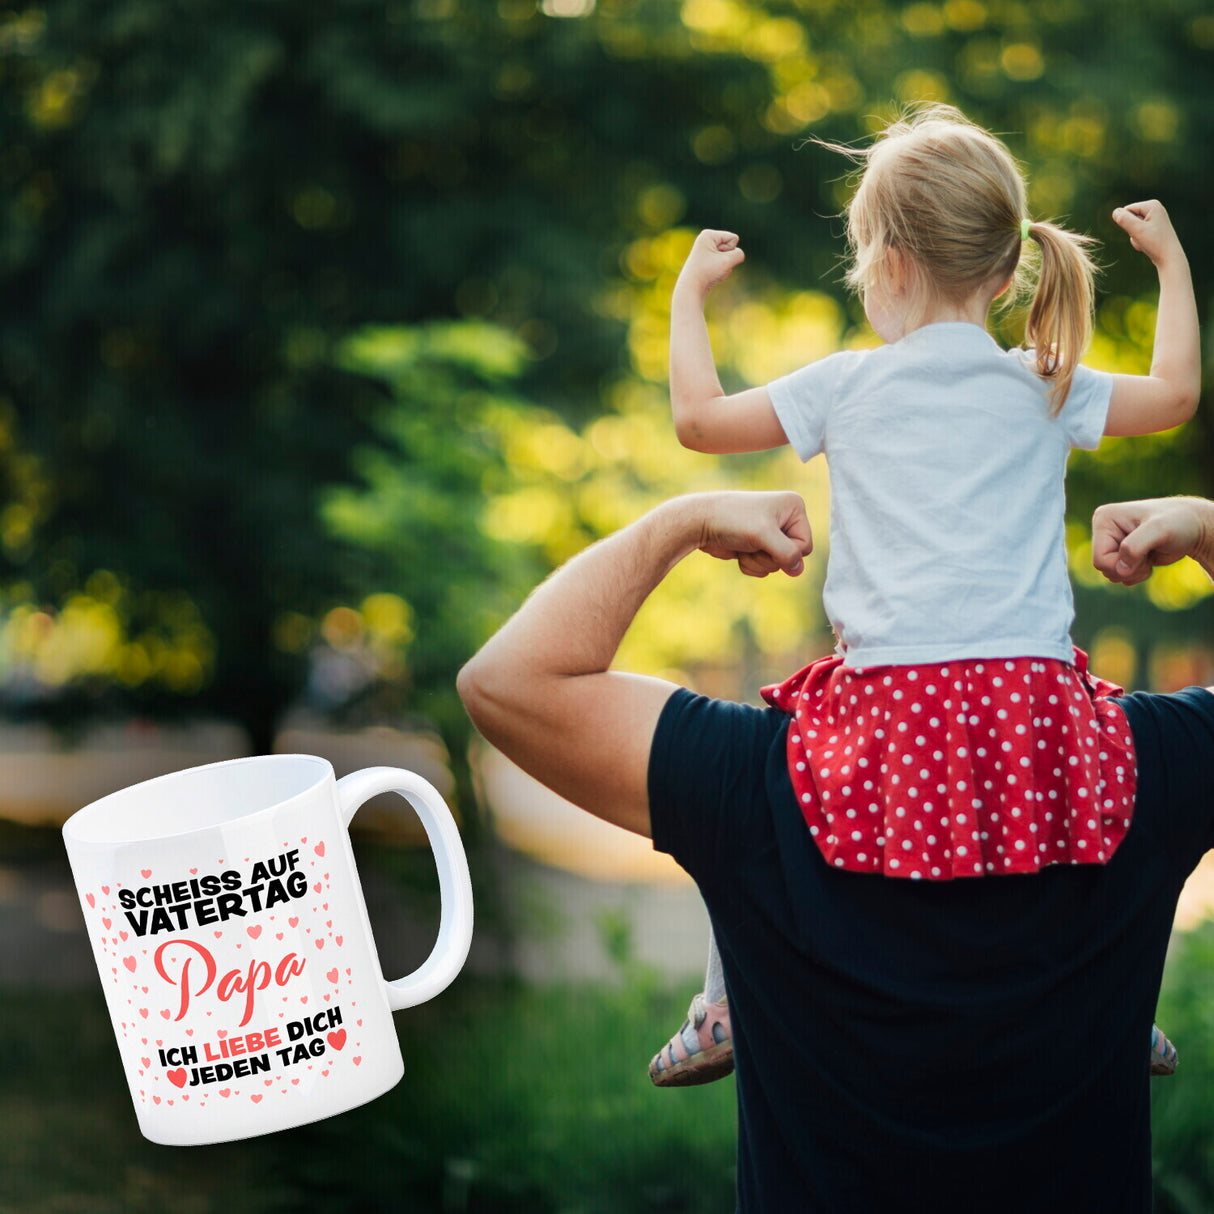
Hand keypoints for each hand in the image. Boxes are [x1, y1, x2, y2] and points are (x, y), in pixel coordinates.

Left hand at [677, 229, 745, 297]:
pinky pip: (724, 264)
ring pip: (729, 257)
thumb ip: (739, 254)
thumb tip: (738, 254)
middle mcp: (706, 240)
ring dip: (725, 267)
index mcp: (708, 235)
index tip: (715, 259)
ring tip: (711, 272)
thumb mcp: (728, 261)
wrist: (691, 288)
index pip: (734, 238)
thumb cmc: (707, 272)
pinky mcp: (709, 261)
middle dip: (727, 259)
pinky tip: (711, 275)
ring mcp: (707, 251)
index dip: (730, 251)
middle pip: (731, 247)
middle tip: (713, 266)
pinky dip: (721, 271)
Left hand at [695, 491, 812, 577]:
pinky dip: (751, 565)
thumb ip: (787, 553)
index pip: (805, 545)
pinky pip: (764, 567)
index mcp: (794, 507)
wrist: (700, 522)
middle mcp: (785, 518)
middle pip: (792, 557)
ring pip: (777, 565)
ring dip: (758, 561)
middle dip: (770, 557)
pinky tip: (739, 552)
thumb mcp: (763, 535)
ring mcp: (771, 533)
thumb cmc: (732, 520)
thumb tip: (798, 570)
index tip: (766, 540)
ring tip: (743, 546)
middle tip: (752, 543)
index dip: (786, 551)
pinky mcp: (757, 545)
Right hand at [1091, 496, 1213, 584]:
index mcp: (1104, 519)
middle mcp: (1104, 530)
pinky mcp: (1122, 553)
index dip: (1122, 565)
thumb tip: (1120, 571)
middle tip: (1149, 555)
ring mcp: (1112, 542)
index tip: (1145, 553)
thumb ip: (1135, 547)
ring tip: (1150, 556)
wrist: (1194, 527)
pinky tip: (1149, 560)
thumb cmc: (1179, 522)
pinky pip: (1120, 575)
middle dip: (1129, 569)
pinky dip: (1136, 574)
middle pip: (1104, 569)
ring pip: (1111, 574)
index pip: (1099, 559)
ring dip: (1134, 572)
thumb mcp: (1159, 530)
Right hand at [1113, 201, 1184, 269]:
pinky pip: (1138, 233)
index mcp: (1152, 205)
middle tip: (1144, 237)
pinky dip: (1139, 240)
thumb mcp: (1137, 230)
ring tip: (1147, 241)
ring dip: (1135, 237)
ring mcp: (1154, 218)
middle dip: (1131, 231)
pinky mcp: (1154, 228)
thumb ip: (1124, 219)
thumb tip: (1115, 211)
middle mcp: (1154, 209)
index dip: (1127, 224)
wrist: (1169, 257)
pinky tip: (1149, 244)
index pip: (1126, 210)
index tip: (1141, 231)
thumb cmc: (1155, 243)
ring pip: (1132, 227)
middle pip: (1129, 218)